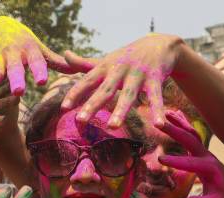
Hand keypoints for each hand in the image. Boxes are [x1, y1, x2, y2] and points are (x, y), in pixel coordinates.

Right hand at [0, 16, 73, 98]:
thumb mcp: (40, 50)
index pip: (36, 62)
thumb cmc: (24, 43)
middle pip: (14, 68)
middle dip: (15, 79)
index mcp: (29, 51)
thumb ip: (57, 62)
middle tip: (18, 92)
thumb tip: (78, 71)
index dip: (39, 70)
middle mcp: (12, 54)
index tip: (42, 82)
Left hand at [62, 34, 183, 127]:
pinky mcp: (155, 79)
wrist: (159, 44)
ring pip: (128, 95)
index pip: (87, 81)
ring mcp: (138, 74)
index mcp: (105, 67)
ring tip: (113, 127)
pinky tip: (159, 125)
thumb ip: (85, 63)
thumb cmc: (127, 57)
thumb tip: (65, 55)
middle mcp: (120, 70)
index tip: (64, 108)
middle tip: (80, 120)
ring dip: (121, 111)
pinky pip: (156, 97)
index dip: (75, 93)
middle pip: (105, 90)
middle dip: (92, 104)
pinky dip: (157, 110)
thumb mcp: (106, 60)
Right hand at [157, 110, 223, 197]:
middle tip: (157, 123)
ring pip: (192, 133)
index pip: (191, 163)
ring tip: (165, 113)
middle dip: (174, 131)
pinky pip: (192, 134)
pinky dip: (183, 124)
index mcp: (209, 169)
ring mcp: (205, 152)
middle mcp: (207, 157)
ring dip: (179, 123)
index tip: (161, 158)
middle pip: (190, 140)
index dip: (177, 161)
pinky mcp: (202, 151)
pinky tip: (174, 115)